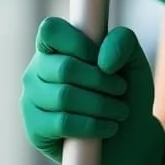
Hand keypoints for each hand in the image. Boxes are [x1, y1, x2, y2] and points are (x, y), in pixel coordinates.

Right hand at [21, 17, 164, 164]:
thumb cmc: (125, 91)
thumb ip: (122, 41)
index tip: (104, 60)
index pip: (50, 30)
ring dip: (102, 105)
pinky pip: (63, 123)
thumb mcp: (133, 59)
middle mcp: (36, 71)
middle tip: (121, 89)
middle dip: (101, 80)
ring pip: (64, 97)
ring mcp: (31, 100)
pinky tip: (109, 127)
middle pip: (65, 68)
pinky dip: (93, 125)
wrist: (128, 134)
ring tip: (120, 111)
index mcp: (55, 47)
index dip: (81, 43)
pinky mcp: (35, 129)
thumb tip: (102, 61)